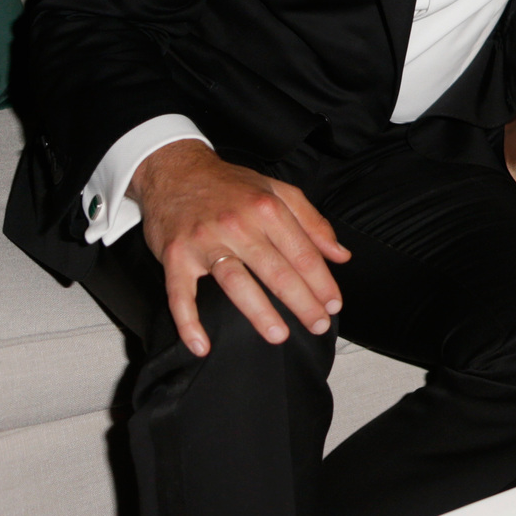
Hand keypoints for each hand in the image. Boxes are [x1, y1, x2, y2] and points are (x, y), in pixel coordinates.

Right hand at [130, 141, 350, 356]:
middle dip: (302, 302)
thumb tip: (340, 255)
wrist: (175, 170)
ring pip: (236, 282)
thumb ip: (313, 222)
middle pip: (276, 271)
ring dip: (259, 312)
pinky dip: (188, 323)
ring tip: (278, 335)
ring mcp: (205, 241)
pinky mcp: (175, 255)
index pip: (302, 252)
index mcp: (268, 208)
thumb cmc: (231, 185)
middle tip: (318, 326)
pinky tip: (201, 346)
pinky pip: (180, 295)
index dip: (322, 282)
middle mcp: (238, 224)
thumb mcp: (278, 191)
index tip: (334, 305)